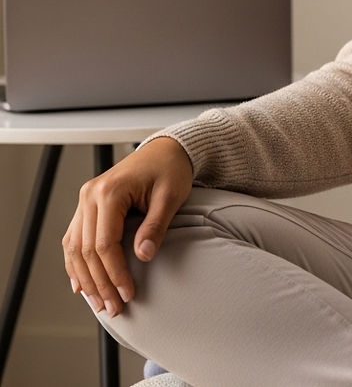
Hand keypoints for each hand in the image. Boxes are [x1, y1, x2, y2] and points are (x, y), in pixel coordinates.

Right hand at [62, 137, 193, 317]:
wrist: (166, 150)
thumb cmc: (171, 169)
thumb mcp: (171, 196)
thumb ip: (156, 226)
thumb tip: (143, 257)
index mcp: (110, 191)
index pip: (106, 244)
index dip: (115, 273)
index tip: (128, 293)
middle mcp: (90, 195)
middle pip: (87, 250)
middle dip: (100, 283)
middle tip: (114, 307)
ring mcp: (85, 199)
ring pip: (75, 248)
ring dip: (85, 279)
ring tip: (99, 303)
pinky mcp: (87, 205)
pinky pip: (74, 239)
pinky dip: (75, 263)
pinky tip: (81, 284)